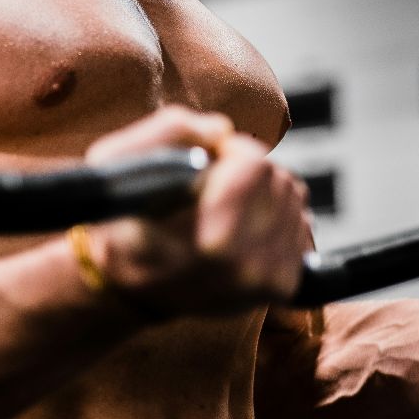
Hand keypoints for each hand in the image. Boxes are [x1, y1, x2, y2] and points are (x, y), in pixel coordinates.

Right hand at [80, 105, 311, 315]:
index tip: (213, 157)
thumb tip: (223, 130)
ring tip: (226, 205)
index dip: (234, 150)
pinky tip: (245, 226)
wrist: (129, 288)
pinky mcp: (283, 286)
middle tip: (217, 183)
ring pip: (294, 199)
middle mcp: (247, 269)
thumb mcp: (116, 163)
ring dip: (264, 191)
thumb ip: (170, 131)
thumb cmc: (120, 221)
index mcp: (213, 244)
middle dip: (249, 170)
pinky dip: (278, 216)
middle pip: (278, 180)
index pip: (255, 167)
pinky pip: (302, 225)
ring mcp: (268, 281)